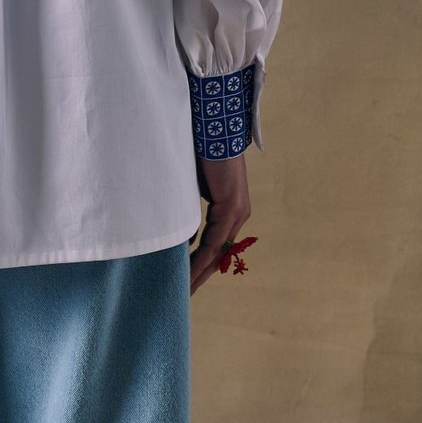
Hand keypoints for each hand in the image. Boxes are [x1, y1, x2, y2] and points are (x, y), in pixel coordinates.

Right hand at [189, 153, 251, 294]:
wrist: (213, 129)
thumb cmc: (200, 151)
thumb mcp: (193, 188)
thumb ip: (191, 211)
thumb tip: (184, 236)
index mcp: (230, 209)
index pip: (214, 244)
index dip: (200, 263)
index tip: (185, 279)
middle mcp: (238, 214)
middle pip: (217, 253)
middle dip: (200, 275)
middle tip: (184, 294)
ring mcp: (237, 211)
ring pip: (216, 251)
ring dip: (199, 272)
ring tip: (184, 290)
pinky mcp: (231, 207)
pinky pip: (214, 240)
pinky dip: (201, 258)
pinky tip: (189, 272)